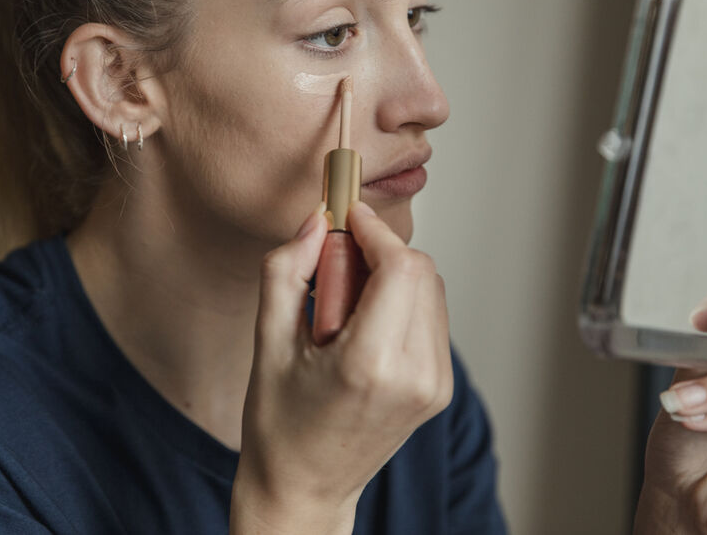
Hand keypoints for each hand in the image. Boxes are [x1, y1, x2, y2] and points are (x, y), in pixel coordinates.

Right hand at [230, 200, 452, 534]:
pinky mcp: (439, 389)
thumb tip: (315, 221)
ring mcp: (434, 385)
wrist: (304, 489)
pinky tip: (362, 327)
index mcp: (370, 365)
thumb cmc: (279, 424)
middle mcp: (414, 375)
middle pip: (421, 271)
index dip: (375, 230)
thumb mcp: (267, 342)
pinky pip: (431, 317)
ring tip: (344, 309)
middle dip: (379, 252)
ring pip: (431, 290)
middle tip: (334, 271)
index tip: (347, 217)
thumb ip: (287, 270)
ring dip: (391, 277)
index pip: (401, 267)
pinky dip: (401, 303)